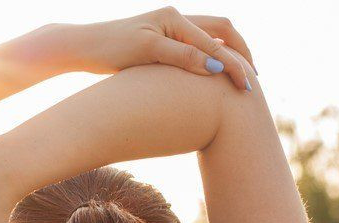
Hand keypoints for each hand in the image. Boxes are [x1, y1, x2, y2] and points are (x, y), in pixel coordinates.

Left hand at [73, 7, 255, 89]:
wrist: (85, 47)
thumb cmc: (111, 50)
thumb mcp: (147, 53)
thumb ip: (181, 57)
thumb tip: (215, 66)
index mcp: (175, 18)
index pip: (215, 43)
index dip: (233, 66)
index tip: (246, 88)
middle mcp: (176, 19)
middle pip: (223, 31)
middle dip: (241, 54)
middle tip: (253, 81)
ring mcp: (171, 28)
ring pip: (213, 37)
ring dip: (230, 54)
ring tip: (241, 78)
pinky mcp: (165, 40)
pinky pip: (199, 46)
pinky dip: (213, 58)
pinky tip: (215, 78)